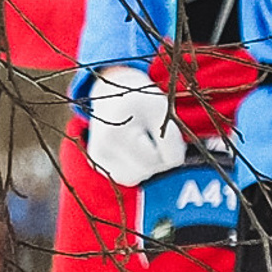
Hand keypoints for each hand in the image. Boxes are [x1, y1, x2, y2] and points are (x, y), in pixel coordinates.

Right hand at [86, 65, 186, 186]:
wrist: (112, 94)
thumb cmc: (140, 100)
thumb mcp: (162, 112)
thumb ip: (172, 140)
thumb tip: (173, 165)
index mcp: (115, 135)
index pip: (155, 161)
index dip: (169, 149)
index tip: (164, 128)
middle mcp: (101, 151)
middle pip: (147, 171)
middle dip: (160, 156)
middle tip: (155, 132)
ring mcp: (98, 159)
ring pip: (138, 177)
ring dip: (149, 163)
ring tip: (144, 137)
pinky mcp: (99, 164)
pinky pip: (129, 176)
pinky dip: (138, 165)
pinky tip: (135, 145)